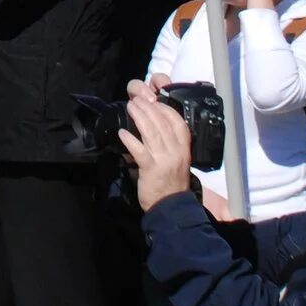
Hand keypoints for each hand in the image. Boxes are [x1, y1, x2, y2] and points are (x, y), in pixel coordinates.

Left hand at [116, 80, 196, 211]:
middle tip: (136, 99)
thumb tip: (150, 126)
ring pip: (151, 133)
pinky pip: (140, 151)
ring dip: (139, 117)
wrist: (171, 206)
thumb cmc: (171, 182)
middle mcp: (176, 152)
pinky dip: (130, 140)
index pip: (178, 123)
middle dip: (148, 108)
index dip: (165, 109)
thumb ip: (168, 144)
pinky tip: (122, 133)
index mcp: (184, 148)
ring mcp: (164, 160)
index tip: (153, 101)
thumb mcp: (176, 160)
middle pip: (162, 124)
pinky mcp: (151, 169)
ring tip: (130, 107)